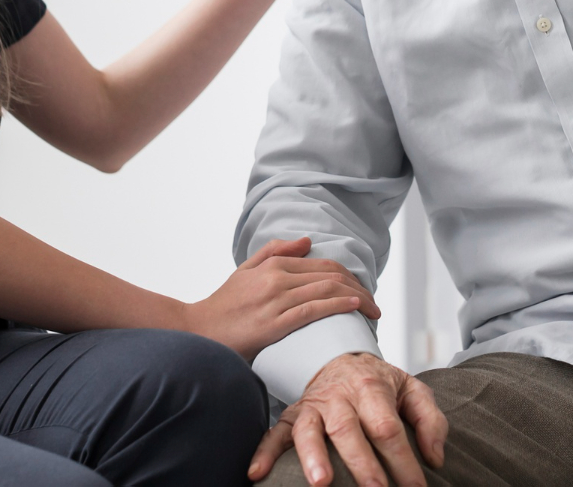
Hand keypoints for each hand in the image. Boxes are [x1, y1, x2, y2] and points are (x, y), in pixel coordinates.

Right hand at [183, 238, 379, 359]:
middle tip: (375, 304)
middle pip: (330, 276)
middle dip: (359, 288)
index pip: (322, 264)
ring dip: (356, 298)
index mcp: (273, 265)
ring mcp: (275, 300)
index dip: (349, 275)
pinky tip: (354, 307)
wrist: (197, 331)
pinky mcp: (273, 323)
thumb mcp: (246, 271)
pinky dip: (337, 305)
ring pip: (326, 291)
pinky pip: (312, 310)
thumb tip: (307, 240)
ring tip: (373, 310)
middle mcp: (276, 278)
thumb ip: (275, 252)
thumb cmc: (223, 305)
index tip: (363, 290)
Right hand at [248, 352, 446, 486]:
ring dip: (313, 457)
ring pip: (310, 430)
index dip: (402, 460)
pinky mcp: (293, 414)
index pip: (387, 427)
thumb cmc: (380, 383)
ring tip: (320, 483)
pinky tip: (257, 473)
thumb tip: (435, 457)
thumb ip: (430, 420)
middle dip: (361, 463)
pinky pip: (276, 432)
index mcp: (372, 387)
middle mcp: (340, 396)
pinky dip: (264, 452)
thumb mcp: (413, 389)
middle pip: (349, 430)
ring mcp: (313, 406)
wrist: (341, 358)